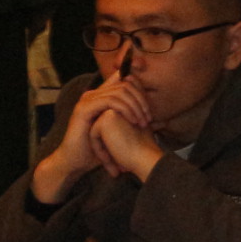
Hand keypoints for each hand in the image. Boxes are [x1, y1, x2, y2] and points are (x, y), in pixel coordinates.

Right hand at [34, 71, 152, 200]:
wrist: (77, 162)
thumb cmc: (100, 149)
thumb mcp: (124, 133)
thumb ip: (140, 123)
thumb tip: (163, 121)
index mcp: (103, 96)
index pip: (124, 79)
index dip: (140, 85)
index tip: (151, 104)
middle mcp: (94, 94)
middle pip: (125, 83)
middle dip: (142, 99)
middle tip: (149, 118)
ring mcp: (87, 100)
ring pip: (119, 91)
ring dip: (136, 105)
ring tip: (143, 122)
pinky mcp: (84, 109)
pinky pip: (110, 101)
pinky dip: (125, 109)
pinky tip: (133, 121)